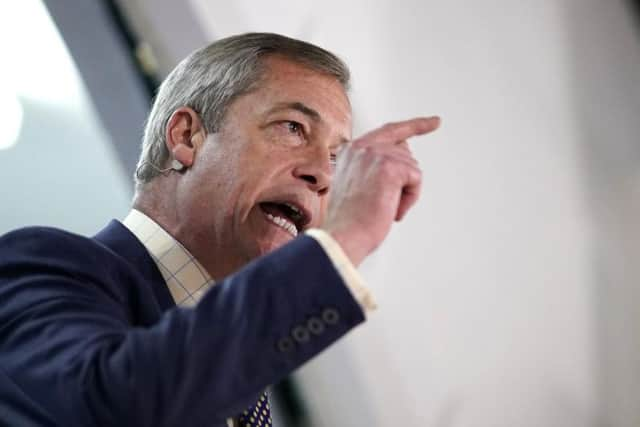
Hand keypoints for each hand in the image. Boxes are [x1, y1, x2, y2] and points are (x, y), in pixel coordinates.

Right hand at [322, 116, 440, 265]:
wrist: (344, 236)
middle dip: (409, 168)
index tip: (434, 122)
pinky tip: (392, 209)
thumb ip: (376, 167)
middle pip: (405, 150)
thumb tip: (405, 160)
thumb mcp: (358, 185)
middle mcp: (361, 147)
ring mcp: (375, 154)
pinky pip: (416, 179)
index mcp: (352, 150)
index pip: (389, 130)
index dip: (414, 126)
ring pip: (411, 168)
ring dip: (405, 192)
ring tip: (383, 208)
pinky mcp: (389, 167)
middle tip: (406, 169)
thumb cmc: (350, 220)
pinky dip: (410, 198)